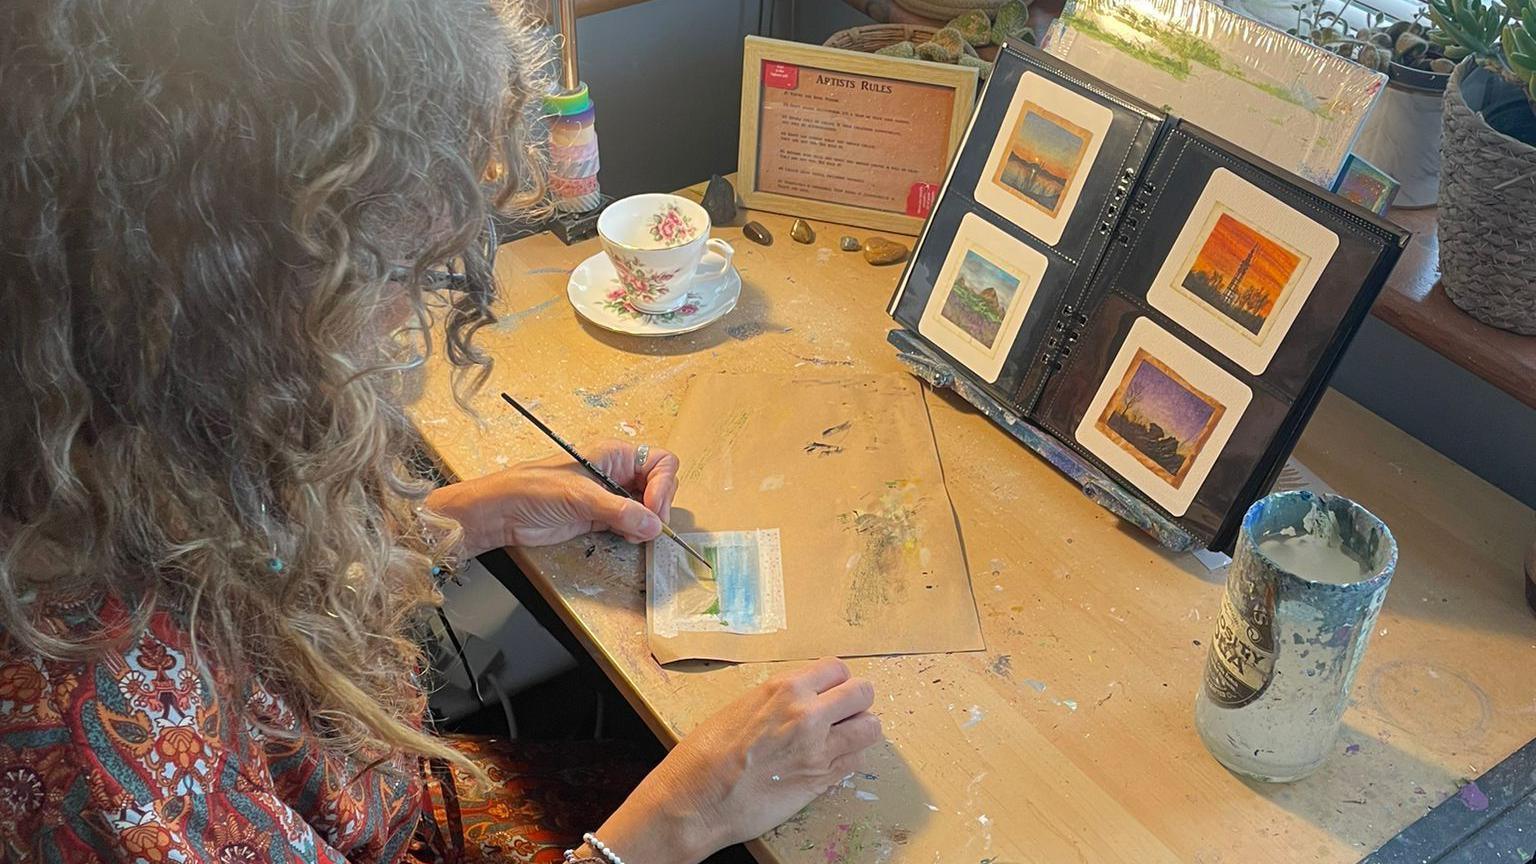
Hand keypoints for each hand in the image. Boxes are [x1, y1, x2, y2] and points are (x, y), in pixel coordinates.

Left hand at [426, 439, 679, 555]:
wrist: (502, 513)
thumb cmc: (533, 490)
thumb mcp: (579, 496)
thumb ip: (620, 510)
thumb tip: (654, 525)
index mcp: (613, 454)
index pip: (660, 463)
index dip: (663, 486)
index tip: (653, 510)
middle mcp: (616, 472)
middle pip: (659, 484)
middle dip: (659, 506)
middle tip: (648, 527)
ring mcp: (609, 495)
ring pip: (647, 506)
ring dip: (648, 522)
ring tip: (634, 534)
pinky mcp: (600, 516)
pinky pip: (631, 522)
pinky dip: (636, 532)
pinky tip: (627, 538)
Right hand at [587, 659, 881, 863]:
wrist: (697, 800)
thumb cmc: (705, 754)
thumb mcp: (741, 707)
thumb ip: (778, 700)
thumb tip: (799, 700)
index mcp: (784, 689)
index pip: (837, 668)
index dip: (836, 681)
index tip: (830, 691)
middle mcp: (808, 713)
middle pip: (863, 693)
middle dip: (856, 702)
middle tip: (843, 714)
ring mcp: (819, 749)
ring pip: (870, 728)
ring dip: (859, 731)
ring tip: (843, 739)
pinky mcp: (822, 781)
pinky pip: (856, 761)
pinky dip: (849, 760)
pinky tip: (830, 763)